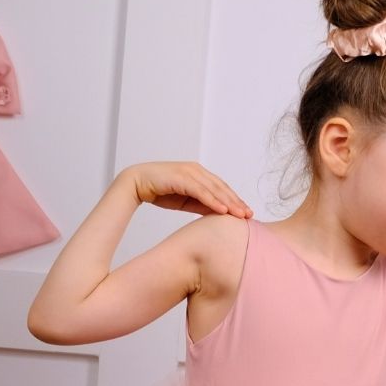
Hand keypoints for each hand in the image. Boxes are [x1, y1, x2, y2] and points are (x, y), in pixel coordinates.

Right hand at [122, 161, 252, 216]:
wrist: (136, 183)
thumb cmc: (161, 191)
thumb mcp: (186, 201)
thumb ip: (202, 204)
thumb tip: (219, 213)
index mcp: (199, 174)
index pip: (222, 188)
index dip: (235, 200)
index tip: (247, 213)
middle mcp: (196, 170)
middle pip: (222, 188)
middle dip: (237, 202)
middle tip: (249, 215)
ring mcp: (189, 172)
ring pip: (214, 189)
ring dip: (228, 202)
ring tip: (240, 215)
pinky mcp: (180, 177)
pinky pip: (200, 191)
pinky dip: (212, 201)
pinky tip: (223, 210)